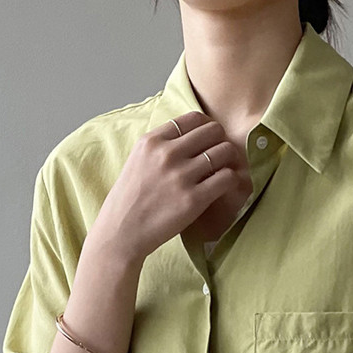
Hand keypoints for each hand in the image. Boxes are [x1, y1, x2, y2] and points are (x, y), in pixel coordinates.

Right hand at [92, 111, 249, 265]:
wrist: (121, 233)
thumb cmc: (129, 201)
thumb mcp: (138, 160)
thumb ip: (160, 146)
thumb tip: (189, 138)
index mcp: (153, 141)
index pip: (193, 119)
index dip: (207, 128)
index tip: (208, 141)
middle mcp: (167, 154)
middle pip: (213, 131)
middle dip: (221, 141)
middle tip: (220, 156)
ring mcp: (181, 176)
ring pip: (224, 152)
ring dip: (229, 161)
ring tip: (224, 171)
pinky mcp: (193, 200)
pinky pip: (227, 178)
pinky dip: (231, 180)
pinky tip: (225, 187)